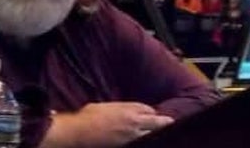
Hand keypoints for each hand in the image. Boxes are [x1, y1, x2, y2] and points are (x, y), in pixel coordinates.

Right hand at [41, 102, 173, 147]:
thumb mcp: (105, 106)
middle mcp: (133, 121)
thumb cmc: (88, 116)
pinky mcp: (125, 145)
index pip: (147, 109)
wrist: (79, 132)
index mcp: (127, 109)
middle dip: (163, 122)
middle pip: (155, 121)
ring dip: (155, 132)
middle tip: (170, 122)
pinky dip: (143, 140)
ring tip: (161, 133)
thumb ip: (119, 107)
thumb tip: (125, 110)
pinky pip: (140, 142)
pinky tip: (146, 140)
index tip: (153, 114)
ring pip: (150, 134)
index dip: (151, 112)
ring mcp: (130, 135)